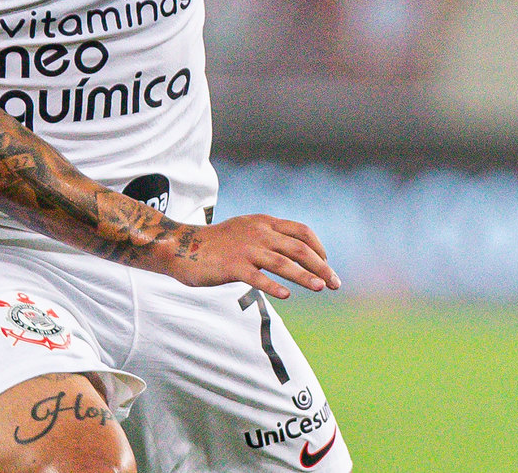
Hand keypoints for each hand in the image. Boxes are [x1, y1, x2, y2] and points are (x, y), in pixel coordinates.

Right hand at [155, 213, 340, 299]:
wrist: (182, 246)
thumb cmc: (218, 242)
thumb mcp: (248, 229)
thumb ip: (270, 236)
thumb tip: (296, 251)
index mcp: (265, 222)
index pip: (302, 232)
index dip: (318, 247)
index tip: (326, 263)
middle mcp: (259, 232)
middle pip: (299, 249)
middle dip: (321, 266)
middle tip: (335, 283)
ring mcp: (246, 249)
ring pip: (283, 263)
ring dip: (305, 276)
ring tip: (321, 287)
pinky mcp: (232, 266)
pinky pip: (257, 277)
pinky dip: (273, 286)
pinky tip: (286, 295)